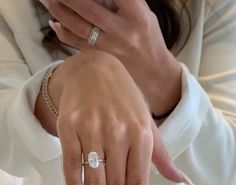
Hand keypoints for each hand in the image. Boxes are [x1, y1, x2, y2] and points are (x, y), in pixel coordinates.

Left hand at [39, 0, 181, 116]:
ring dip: (59, 11)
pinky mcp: (101, 56)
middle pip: (90, 10)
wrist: (152, 69)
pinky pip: (77, 44)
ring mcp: (109, 46)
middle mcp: (122, 31)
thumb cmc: (147, 34)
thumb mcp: (144, 12)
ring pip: (79, 28)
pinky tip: (54, 22)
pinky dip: (63, 32)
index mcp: (137, 16)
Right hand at [45, 51, 187, 184]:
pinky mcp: (70, 128)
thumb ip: (162, 156)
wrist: (93, 69)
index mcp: (142, 137)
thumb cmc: (125, 101)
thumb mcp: (148, 125)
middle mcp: (118, 135)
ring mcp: (93, 130)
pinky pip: (72, 164)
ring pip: (94, 180)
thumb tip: (183, 180)